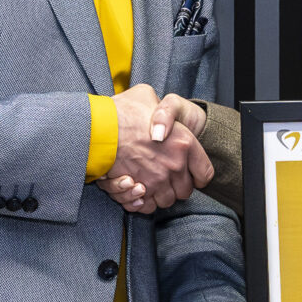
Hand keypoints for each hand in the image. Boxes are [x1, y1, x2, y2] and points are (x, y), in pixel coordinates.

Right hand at [101, 84, 209, 212]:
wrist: (97, 127)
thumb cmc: (121, 111)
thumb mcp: (146, 95)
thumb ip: (158, 106)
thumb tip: (157, 111)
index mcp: (183, 142)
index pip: (205, 172)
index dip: (198, 175)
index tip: (191, 173)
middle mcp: (174, 165)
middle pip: (185, 191)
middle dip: (177, 186)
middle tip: (165, 176)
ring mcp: (157, 181)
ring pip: (166, 201)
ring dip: (159, 194)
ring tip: (148, 182)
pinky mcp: (138, 192)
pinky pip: (148, 206)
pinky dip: (142, 202)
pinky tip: (136, 189)